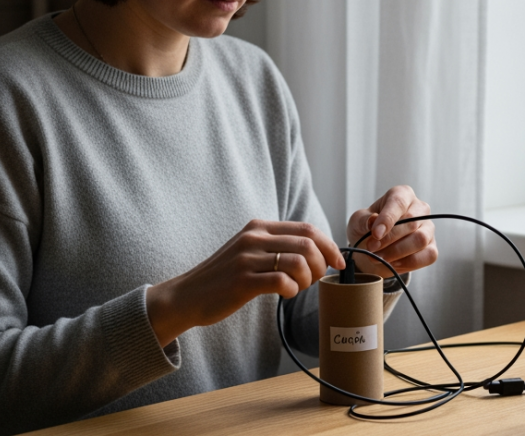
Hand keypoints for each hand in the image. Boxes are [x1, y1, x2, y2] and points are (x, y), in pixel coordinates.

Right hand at [145, 220, 345, 346]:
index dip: (329, 245)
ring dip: (308, 278)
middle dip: (321, 264)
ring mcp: (247, 259)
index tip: (338, 262)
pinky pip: (283, 282)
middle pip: (307, 243)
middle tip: (315, 279)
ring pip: (298, 261)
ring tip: (298, 287)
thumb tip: (318, 251)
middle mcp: (254, 238)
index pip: (307, 228)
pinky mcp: (242, 281)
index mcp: (258, 227)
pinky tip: (285, 294)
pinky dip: (293, 290)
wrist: (186, 296)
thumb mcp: (249, 250)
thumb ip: (277, 245)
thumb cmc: (224, 277)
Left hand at [346, 185, 438, 277]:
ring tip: (379, 258)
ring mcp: (428, 228)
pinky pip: (429, 255)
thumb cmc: (368, 228)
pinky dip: (409, 263)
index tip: (375, 234)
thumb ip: (364, 220)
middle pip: (410, 223)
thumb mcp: (358, 221)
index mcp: (402, 195)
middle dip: (388, 239)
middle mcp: (419, 208)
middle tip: (371, 249)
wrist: (374, 247)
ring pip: (420, 240)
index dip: (387, 219)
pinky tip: (393, 264)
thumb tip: (373, 221)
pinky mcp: (432, 247)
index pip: (399, 203)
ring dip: (397, 252)